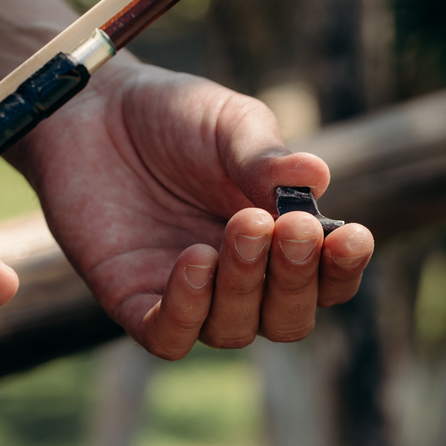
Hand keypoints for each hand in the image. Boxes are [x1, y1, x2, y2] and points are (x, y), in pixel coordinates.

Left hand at [9, 62, 373, 359]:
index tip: (352, 236)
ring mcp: (187, 296)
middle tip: (293, 228)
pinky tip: (195, 260)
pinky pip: (170, 336)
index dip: (343, 269)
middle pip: (288, 319)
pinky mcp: (133, 301)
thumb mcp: (229, 124)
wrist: (93, 108)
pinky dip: (188, 309)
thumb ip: (265, 157)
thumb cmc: (174, 116)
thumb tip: (316, 177)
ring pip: (235, 330)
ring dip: (245, 285)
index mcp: (278, 241)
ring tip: (241, 227)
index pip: (326, 281)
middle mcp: (239, 280)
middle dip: (296, 279)